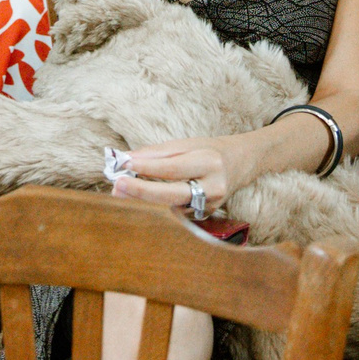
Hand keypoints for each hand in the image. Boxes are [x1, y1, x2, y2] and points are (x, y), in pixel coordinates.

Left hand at [110, 136, 248, 212]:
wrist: (241, 163)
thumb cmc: (210, 150)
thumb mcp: (187, 144)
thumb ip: (157, 153)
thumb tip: (127, 159)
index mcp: (209, 162)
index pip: (172, 167)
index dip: (147, 167)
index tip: (124, 164)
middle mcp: (212, 186)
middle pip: (171, 194)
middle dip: (142, 190)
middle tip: (117, 185)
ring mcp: (210, 205)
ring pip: (170, 207)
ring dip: (144, 199)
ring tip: (121, 191)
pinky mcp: (204, 216)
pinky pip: (175, 211)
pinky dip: (156, 205)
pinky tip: (141, 198)